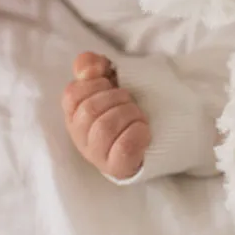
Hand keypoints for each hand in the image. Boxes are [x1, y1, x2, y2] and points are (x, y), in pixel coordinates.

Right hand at [61, 52, 151, 180]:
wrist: (163, 127)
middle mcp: (81, 137)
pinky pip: (123, 149)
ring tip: (138, 115)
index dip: (95, 83)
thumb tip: (88, 67)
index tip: (111, 84)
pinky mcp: (118, 168)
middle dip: (116, 98)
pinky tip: (144, 130)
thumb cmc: (129, 102)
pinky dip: (137, 133)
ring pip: (104, 128)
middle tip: (129, 100)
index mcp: (75, 114)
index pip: (71, 95)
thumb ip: (92, 65)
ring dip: (128, 113)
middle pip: (88, 111)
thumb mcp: (110, 78)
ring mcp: (98, 156)